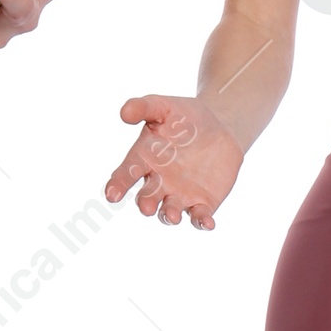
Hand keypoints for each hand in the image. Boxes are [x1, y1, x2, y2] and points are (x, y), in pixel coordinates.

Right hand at [104, 94, 242, 230]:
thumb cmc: (185, 118)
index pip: (127, 173)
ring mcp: (179, 195)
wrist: (219, 127)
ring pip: (170, 210)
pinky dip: (202, 222)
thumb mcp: (165, 107)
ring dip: (169, 215)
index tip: (111, 195)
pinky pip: (199, 216)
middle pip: (147, 197)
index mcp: (144, 160)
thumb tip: (124, 112)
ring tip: (172, 216)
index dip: (118, 184)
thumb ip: (144, 107)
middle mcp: (158, 182)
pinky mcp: (202, 203)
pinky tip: (207, 223)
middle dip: (146, 202)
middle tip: (146, 207)